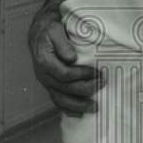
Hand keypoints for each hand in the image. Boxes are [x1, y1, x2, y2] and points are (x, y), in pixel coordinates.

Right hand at [28, 0, 101, 115]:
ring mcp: (47, 82)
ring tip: (94, 107)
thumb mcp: (54, 29)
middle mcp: (44, 75)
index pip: (64, 74)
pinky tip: (80, 113)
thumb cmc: (49, 29)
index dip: (81, 75)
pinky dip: (69, 109)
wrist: (40, 30)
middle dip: (85, 89)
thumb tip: (71, 58)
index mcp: (44, 61)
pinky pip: (58, 101)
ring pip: (60, 99)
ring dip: (78, 105)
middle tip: (102, 84)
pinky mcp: (51, 85)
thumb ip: (62, 43)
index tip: (96, 72)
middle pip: (65, 88)